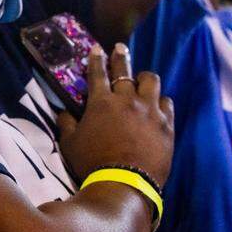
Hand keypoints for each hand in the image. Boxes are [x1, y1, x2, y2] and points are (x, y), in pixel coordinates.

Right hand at [58, 44, 174, 187]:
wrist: (123, 184)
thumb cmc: (92, 162)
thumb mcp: (70, 143)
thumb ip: (66, 124)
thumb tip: (63, 113)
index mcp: (101, 102)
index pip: (97, 73)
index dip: (96, 59)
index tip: (98, 49)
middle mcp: (126, 100)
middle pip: (125, 71)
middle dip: (121, 57)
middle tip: (120, 48)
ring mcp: (149, 111)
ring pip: (151, 82)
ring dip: (144, 78)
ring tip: (143, 79)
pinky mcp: (166, 125)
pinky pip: (167, 103)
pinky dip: (161, 102)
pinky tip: (158, 104)